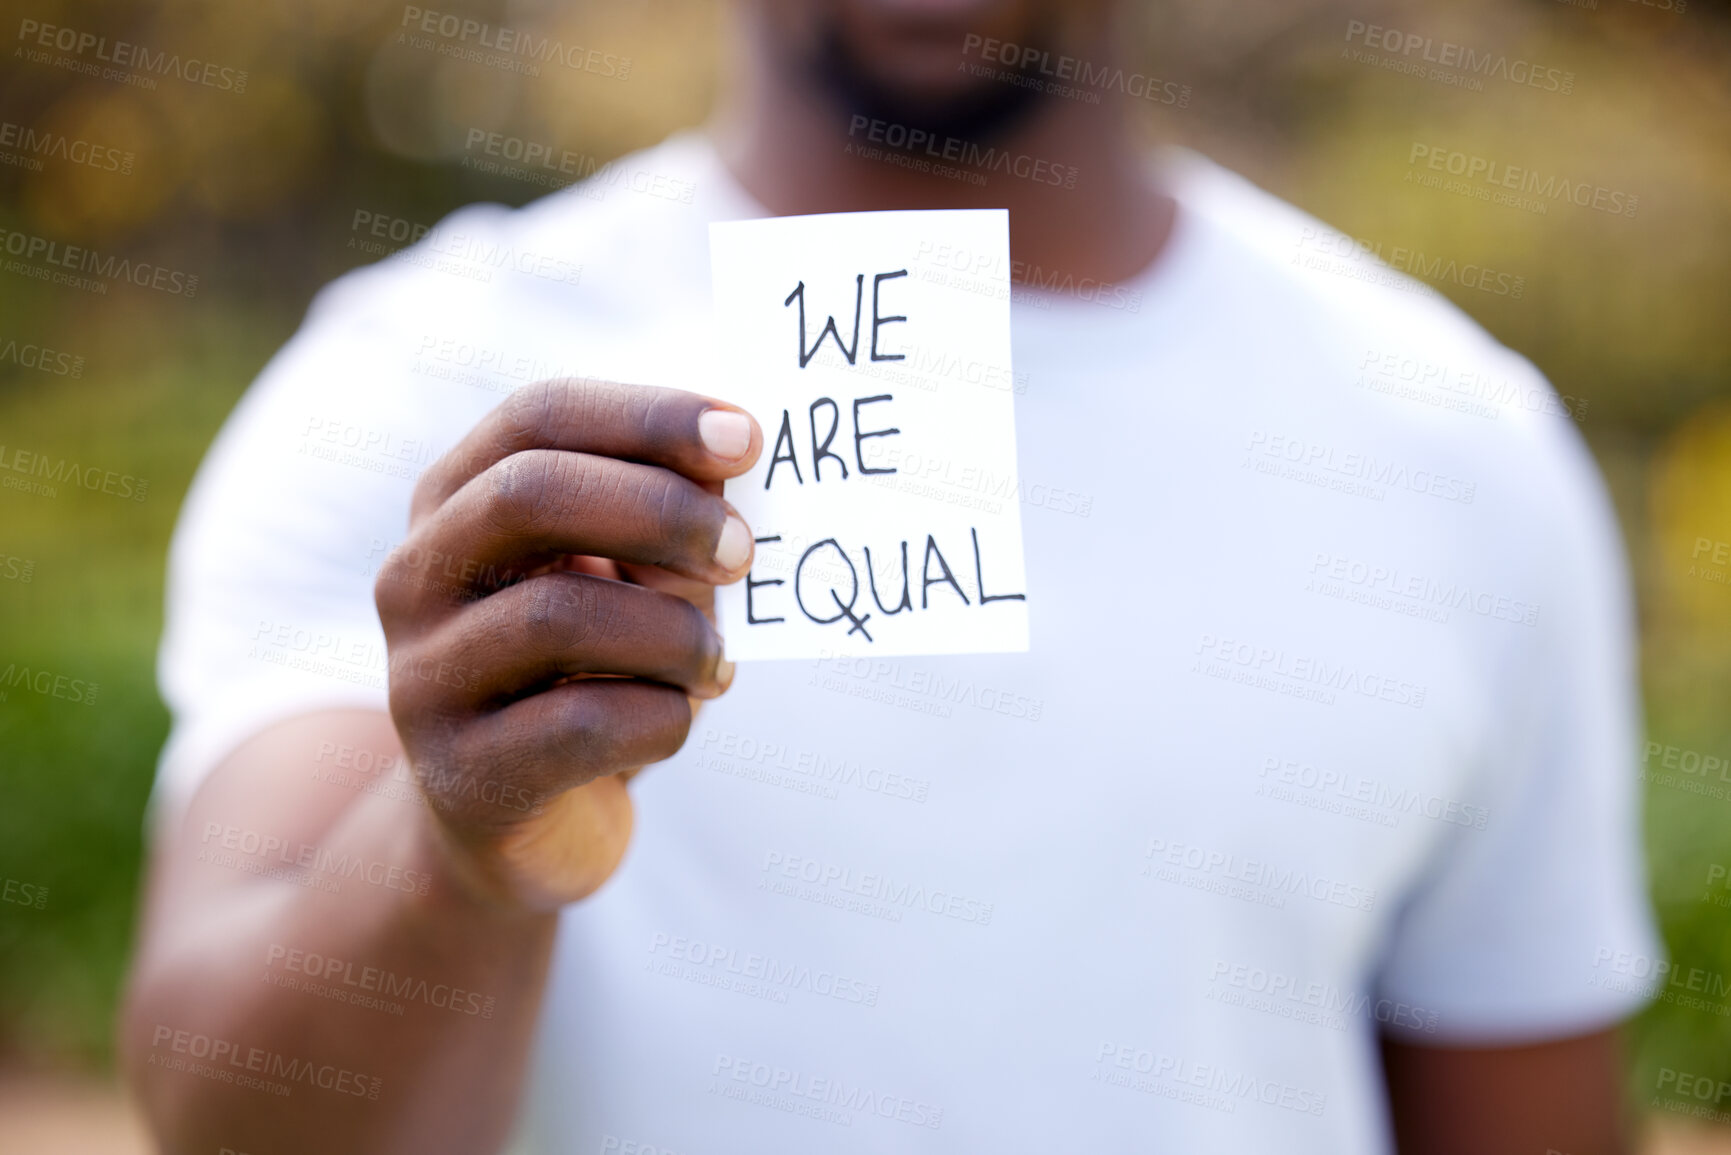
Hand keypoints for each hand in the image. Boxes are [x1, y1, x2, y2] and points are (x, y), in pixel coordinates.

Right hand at [374, 379, 761, 911]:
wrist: (522, 832)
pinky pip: (582, 725)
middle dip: (659, 510)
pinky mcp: (464, 775)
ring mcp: (425, 679)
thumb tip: (733, 462)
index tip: (747, 436)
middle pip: (527, 494)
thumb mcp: (630, 585)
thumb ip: (668, 525)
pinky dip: (664, 717)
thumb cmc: (593, 678)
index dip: (646, 416)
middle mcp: (417, 578)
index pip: (537, 416)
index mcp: (454, 502)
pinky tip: (678, 720)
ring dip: (675, 633)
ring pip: (559, 615)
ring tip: (718, 664)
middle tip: (744, 550)